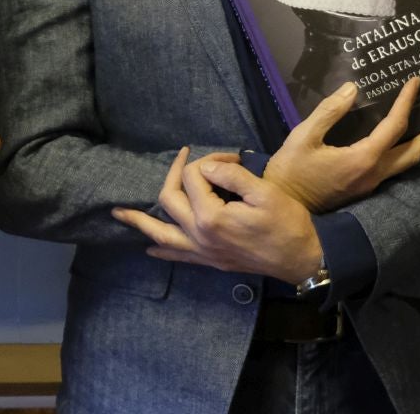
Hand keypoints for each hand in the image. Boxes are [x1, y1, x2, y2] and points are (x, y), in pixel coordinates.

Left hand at [112, 148, 323, 284]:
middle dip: (174, 175)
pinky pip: (177, 256)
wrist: (302, 259)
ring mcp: (202, 251)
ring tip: (118, 214)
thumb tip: (207, 165)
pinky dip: (160, 251)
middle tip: (184, 159)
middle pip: (170, 200)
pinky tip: (149, 249)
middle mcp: (199, 236)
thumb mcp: (265, 192)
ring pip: (161, 234)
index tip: (231, 159)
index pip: (195, 178)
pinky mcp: (209, 260)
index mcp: (212, 217)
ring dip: (139, 222)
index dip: (210, 161)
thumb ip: (232, 176)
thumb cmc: (288, 223)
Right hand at [263, 77, 419, 212]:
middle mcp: (374, 174)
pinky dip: (407, 149)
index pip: (395, 127)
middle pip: (415, 151)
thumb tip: (352, 89)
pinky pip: (395, 166)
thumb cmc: (290, 172)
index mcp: (363, 159)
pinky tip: (405, 138)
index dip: (407, 102)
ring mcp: (371, 183)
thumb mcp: (303, 137)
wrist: (283, 208)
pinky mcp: (364, 186)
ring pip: (408, 162)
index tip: (416, 81)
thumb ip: (329, 111)